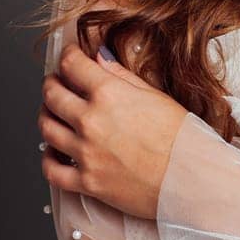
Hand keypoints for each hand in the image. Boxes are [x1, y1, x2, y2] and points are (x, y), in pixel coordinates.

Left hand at [38, 42, 190, 219]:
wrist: (193, 180)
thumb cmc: (183, 139)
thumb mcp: (155, 96)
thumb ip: (121, 76)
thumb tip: (99, 58)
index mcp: (109, 94)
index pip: (72, 65)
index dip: (67, 56)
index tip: (69, 57)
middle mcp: (91, 121)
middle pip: (52, 94)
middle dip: (52, 83)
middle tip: (57, 82)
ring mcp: (86, 153)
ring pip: (46, 128)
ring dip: (46, 116)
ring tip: (53, 113)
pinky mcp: (87, 182)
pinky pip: (51, 170)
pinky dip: (47, 158)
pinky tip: (54, 151)